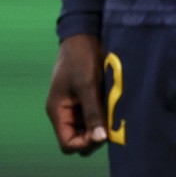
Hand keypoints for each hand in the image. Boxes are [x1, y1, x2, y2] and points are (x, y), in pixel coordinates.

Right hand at [46, 34, 107, 155]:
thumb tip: (100, 138)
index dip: (84, 143)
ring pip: (90, 127)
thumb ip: (92, 112)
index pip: (68, 143)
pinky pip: (96, 114)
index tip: (102, 135)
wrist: (85, 33)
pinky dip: (105, 115)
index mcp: (58, 111)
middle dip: (95, 137)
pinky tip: (117, 109)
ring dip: (102, 125)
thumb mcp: (87, 85)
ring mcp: (77, 105)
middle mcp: (66, 112)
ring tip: (116, 117)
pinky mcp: (88, 97)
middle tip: (112, 128)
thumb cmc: (81, 57)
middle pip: (79, 138)